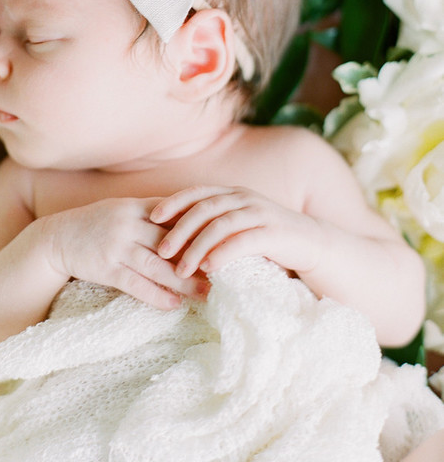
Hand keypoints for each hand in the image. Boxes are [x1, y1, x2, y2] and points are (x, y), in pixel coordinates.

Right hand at [45, 197, 208, 309]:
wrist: (56, 238)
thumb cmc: (97, 223)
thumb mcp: (123, 209)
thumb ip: (153, 213)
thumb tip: (191, 220)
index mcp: (135, 207)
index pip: (174, 214)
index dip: (199, 226)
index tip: (223, 238)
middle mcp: (127, 224)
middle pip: (170, 241)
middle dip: (198, 255)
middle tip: (224, 269)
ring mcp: (115, 246)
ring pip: (156, 265)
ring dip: (183, 280)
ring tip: (206, 292)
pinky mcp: (104, 268)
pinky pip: (134, 284)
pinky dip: (155, 295)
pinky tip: (174, 304)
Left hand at [150, 186, 323, 278]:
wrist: (311, 243)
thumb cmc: (267, 237)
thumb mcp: (237, 225)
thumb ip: (214, 224)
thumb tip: (176, 237)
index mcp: (232, 193)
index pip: (196, 193)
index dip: (172, 203)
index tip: (151, 218)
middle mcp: (243, 198)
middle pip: (203, 209)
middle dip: (179, 230)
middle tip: (160, 251)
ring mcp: (259, 213)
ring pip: (219, 225)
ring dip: (197, 247)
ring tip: (182, 269)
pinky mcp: (272, 232)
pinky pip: (242, 240)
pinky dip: (223, 253)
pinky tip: (209, 268)